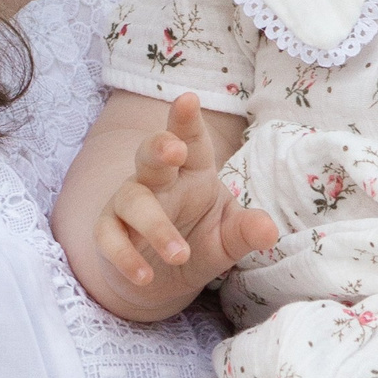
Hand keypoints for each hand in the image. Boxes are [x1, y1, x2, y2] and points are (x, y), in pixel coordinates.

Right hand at [95, 92, 279, 302]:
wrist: (163, 278)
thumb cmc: (199, 241)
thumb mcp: (229, 239)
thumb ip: (246, 232)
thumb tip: (268, 230)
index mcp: (192, 170)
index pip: (191, 139)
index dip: (186, 120)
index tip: (188, 99)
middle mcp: (158, 180)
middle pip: (151, 154)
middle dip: (160, 148)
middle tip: (174, 148)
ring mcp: (128, 204)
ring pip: (132, 200)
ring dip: (155, 225)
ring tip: (180, 254)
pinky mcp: (109, 232)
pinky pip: (109, 237)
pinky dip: (125, 256)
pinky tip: (145, 276)